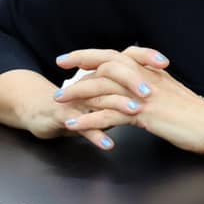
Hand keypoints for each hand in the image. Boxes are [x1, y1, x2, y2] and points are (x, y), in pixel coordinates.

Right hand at [0, 53, 154, 150]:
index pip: (125, 60)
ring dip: (117, 105)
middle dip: (133, 80)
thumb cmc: (75, 105)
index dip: (143, 58)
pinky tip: (109, 145)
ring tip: (136, 112)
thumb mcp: (101, 97)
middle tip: (151, 89)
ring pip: (98, 99)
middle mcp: (90, 83)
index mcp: (102, 76)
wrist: (38, 111)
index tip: (165, 62)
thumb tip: (152, 90)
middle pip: (113, 75)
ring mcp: (77, 99)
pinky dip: (95, 135)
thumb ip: (123, 92)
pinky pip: (81, 125)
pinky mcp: (64, 116)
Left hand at [53, 47, 203, 155]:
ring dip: (78, 92)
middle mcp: (145, 78)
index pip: (118, 55)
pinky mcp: (144, 114)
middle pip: (106, 63)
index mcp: (151, 72)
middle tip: (60, 64)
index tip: (76, 57)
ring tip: (59, 100)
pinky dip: (88, 119)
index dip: (95, 54)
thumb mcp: (174, 94)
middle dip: (80, 61)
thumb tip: (142, 89)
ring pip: (103, 86)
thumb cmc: (198, 114)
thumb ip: (156, 87)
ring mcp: (143, 95)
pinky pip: (109, 114)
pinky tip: (74, 124)